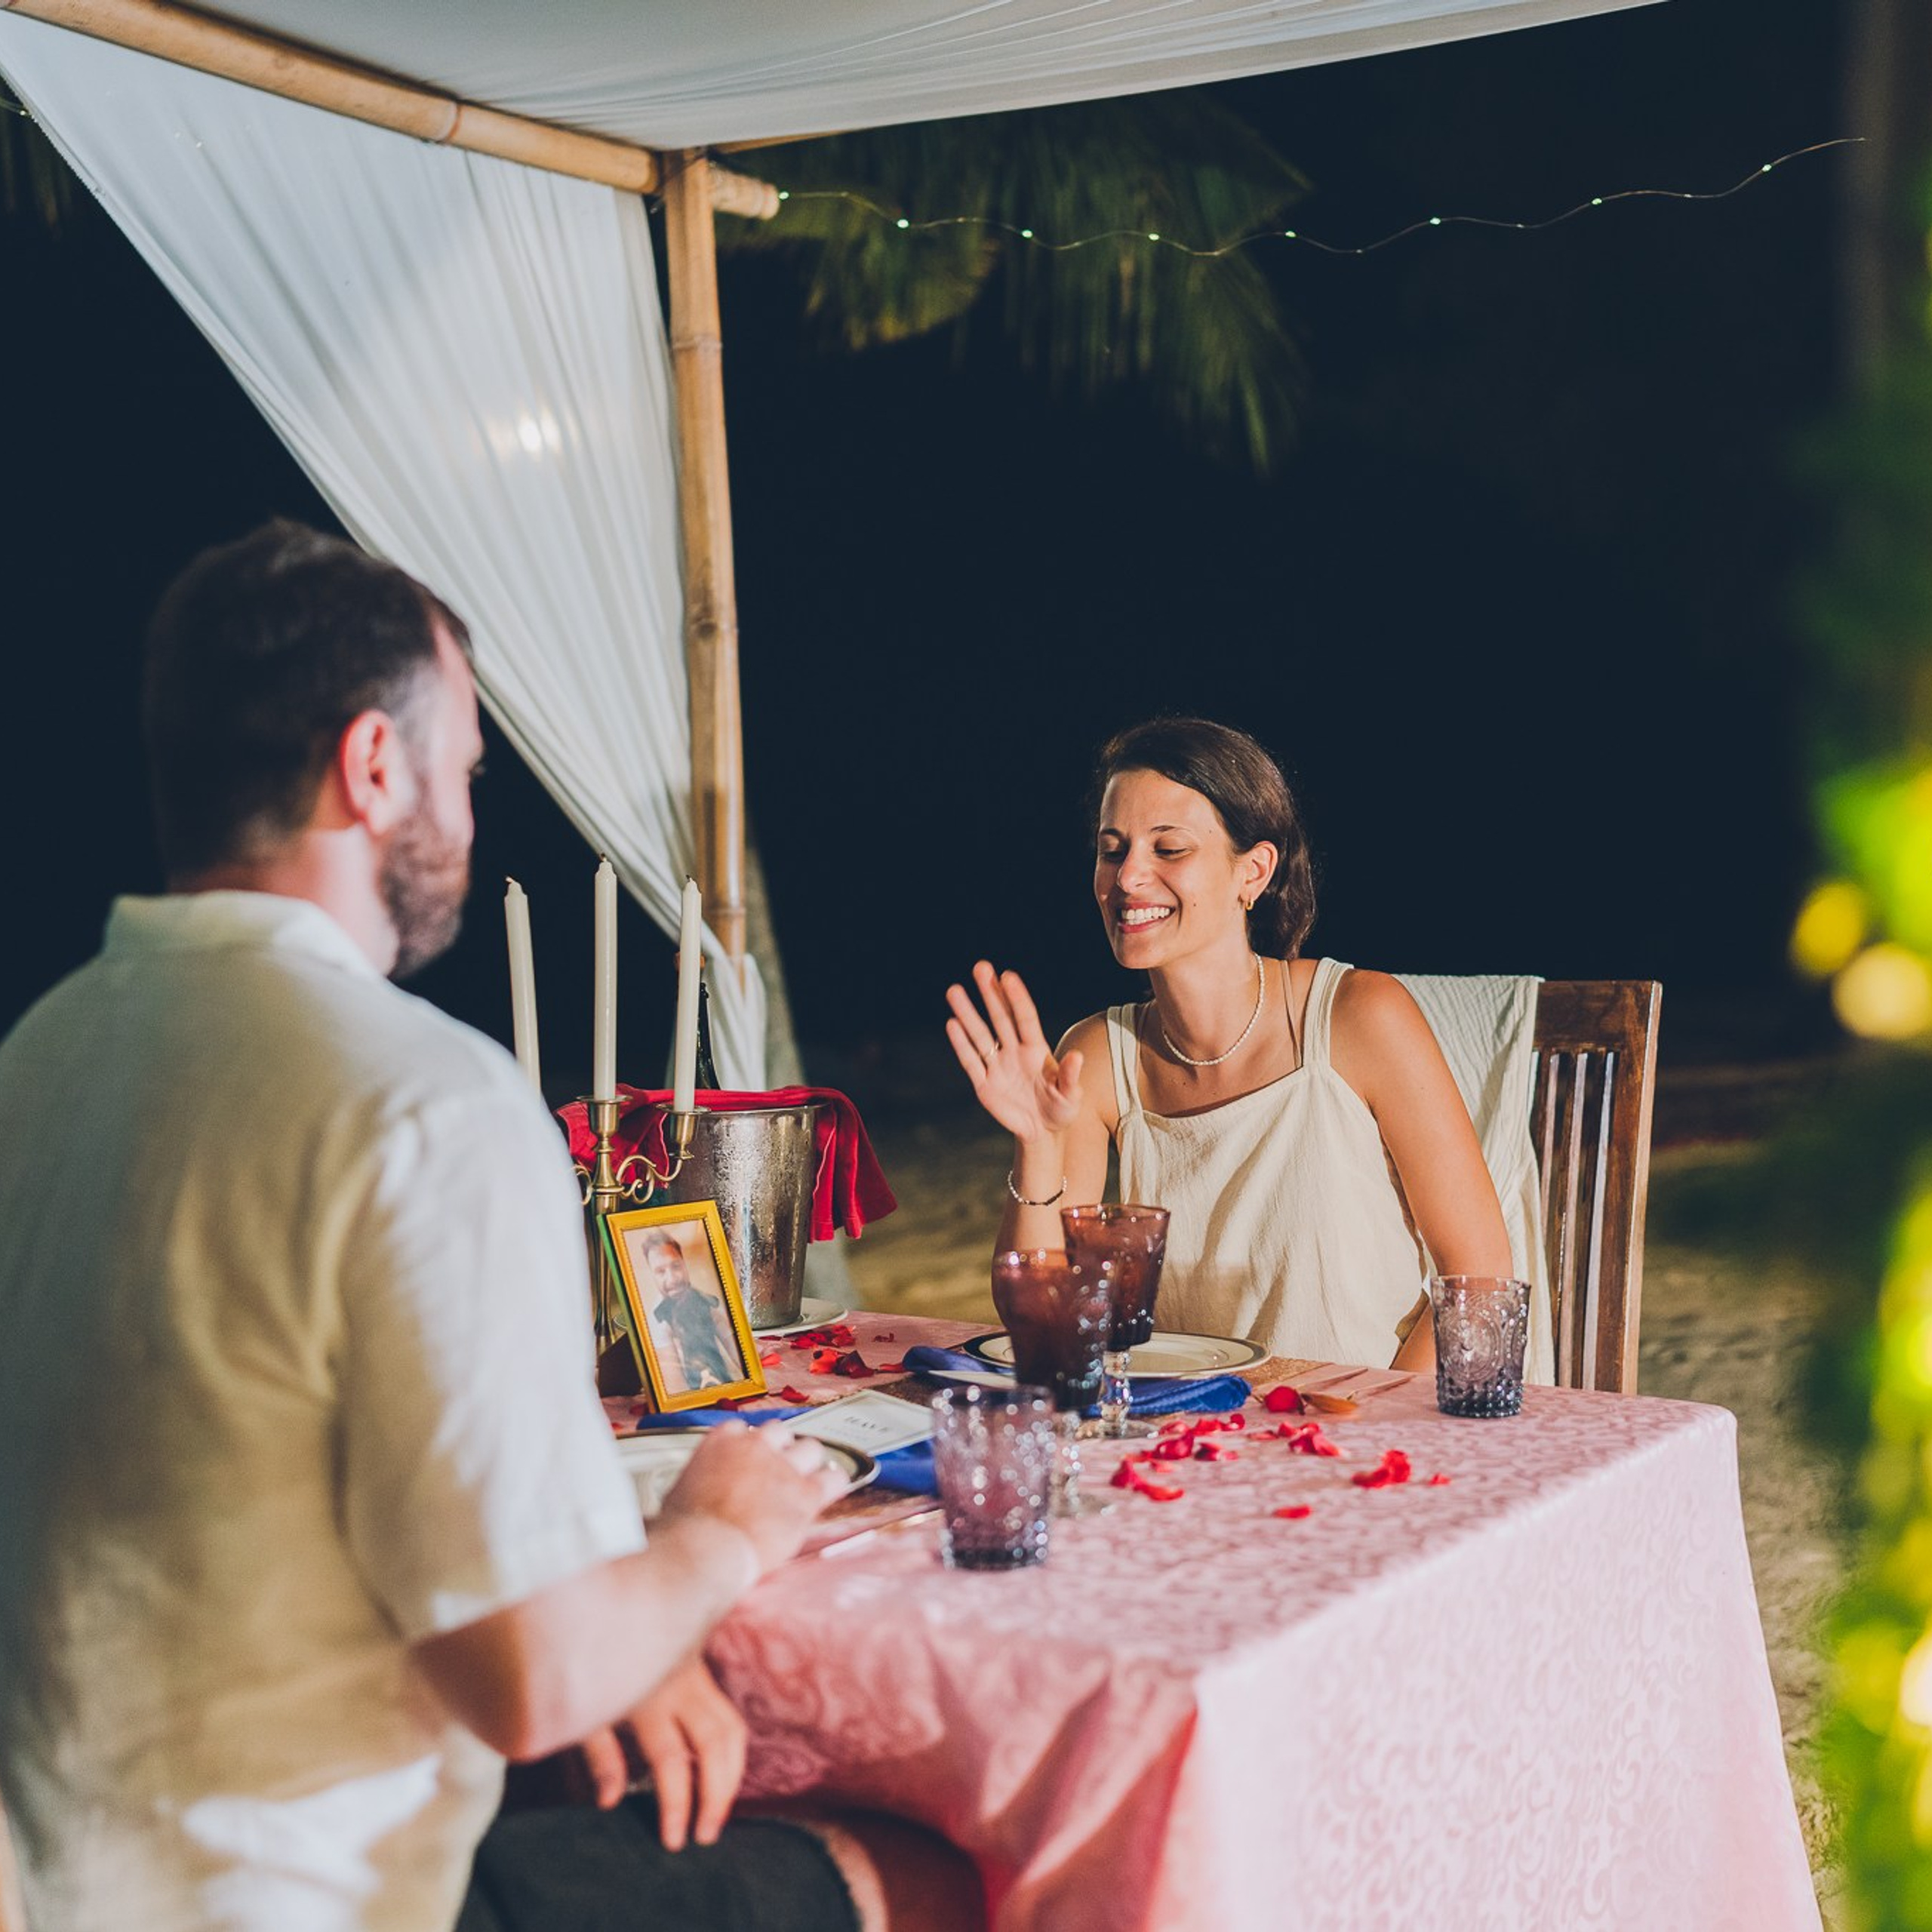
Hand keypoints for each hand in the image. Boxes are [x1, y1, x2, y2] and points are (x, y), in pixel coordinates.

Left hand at [576, 1654, 746, 1847]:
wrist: (599, 1605)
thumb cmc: (584, 1658)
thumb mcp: (582, 1708)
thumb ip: (601, 1755)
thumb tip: (610, 1802)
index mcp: (645, 1696)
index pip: (671, 1760)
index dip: (676, 1805)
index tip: (673, 1840)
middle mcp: (679, 1685)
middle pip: (714, 1744)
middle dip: (716, 1795)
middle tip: (705, 1835)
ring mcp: (696, 1674)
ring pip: (731, 1728)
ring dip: (731, 1775)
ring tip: (719, 1812)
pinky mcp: (703, 1670)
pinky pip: (728, 1713)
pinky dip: (732, 1749)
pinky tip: (723, 1775)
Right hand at [657, 1421, 844, 1574]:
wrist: (705, 1549)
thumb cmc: (685, 1532)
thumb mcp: (679, 1495)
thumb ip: (697, 1484)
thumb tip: (689, 1499)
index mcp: (721, 1442)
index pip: (744, 1429)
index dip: (750, 1447)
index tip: (751, 1460)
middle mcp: (755, 1446)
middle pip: (782, 1433)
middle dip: (782, 1450)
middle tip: (780, 1472)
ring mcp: (783, 1467)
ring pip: (812, 1448)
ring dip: (809, 1464)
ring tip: (807, 1480)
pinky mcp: (806, 1494)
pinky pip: (834, 1478)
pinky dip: (834, 1484)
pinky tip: (831, 1491)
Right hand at [945, 962, 1083, 1144]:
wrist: (1042, 1132)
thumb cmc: (1061, 1108)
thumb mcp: (1070, 1096)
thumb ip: (1070, 1077)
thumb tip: (1077, 1057)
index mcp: (1036, 1050)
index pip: (1024, 1018)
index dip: (1017, 998)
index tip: (1007, 976)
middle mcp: (1014, 1052)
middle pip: (1000, 1018)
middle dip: (990, 994)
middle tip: (980, 967)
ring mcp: (997, 1067)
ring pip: (980, 1035)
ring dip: (967, 1013)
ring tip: (954, 990)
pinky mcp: (984, 1084)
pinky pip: (970, 1061)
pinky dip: (961, 1044)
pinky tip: (952, 1023)